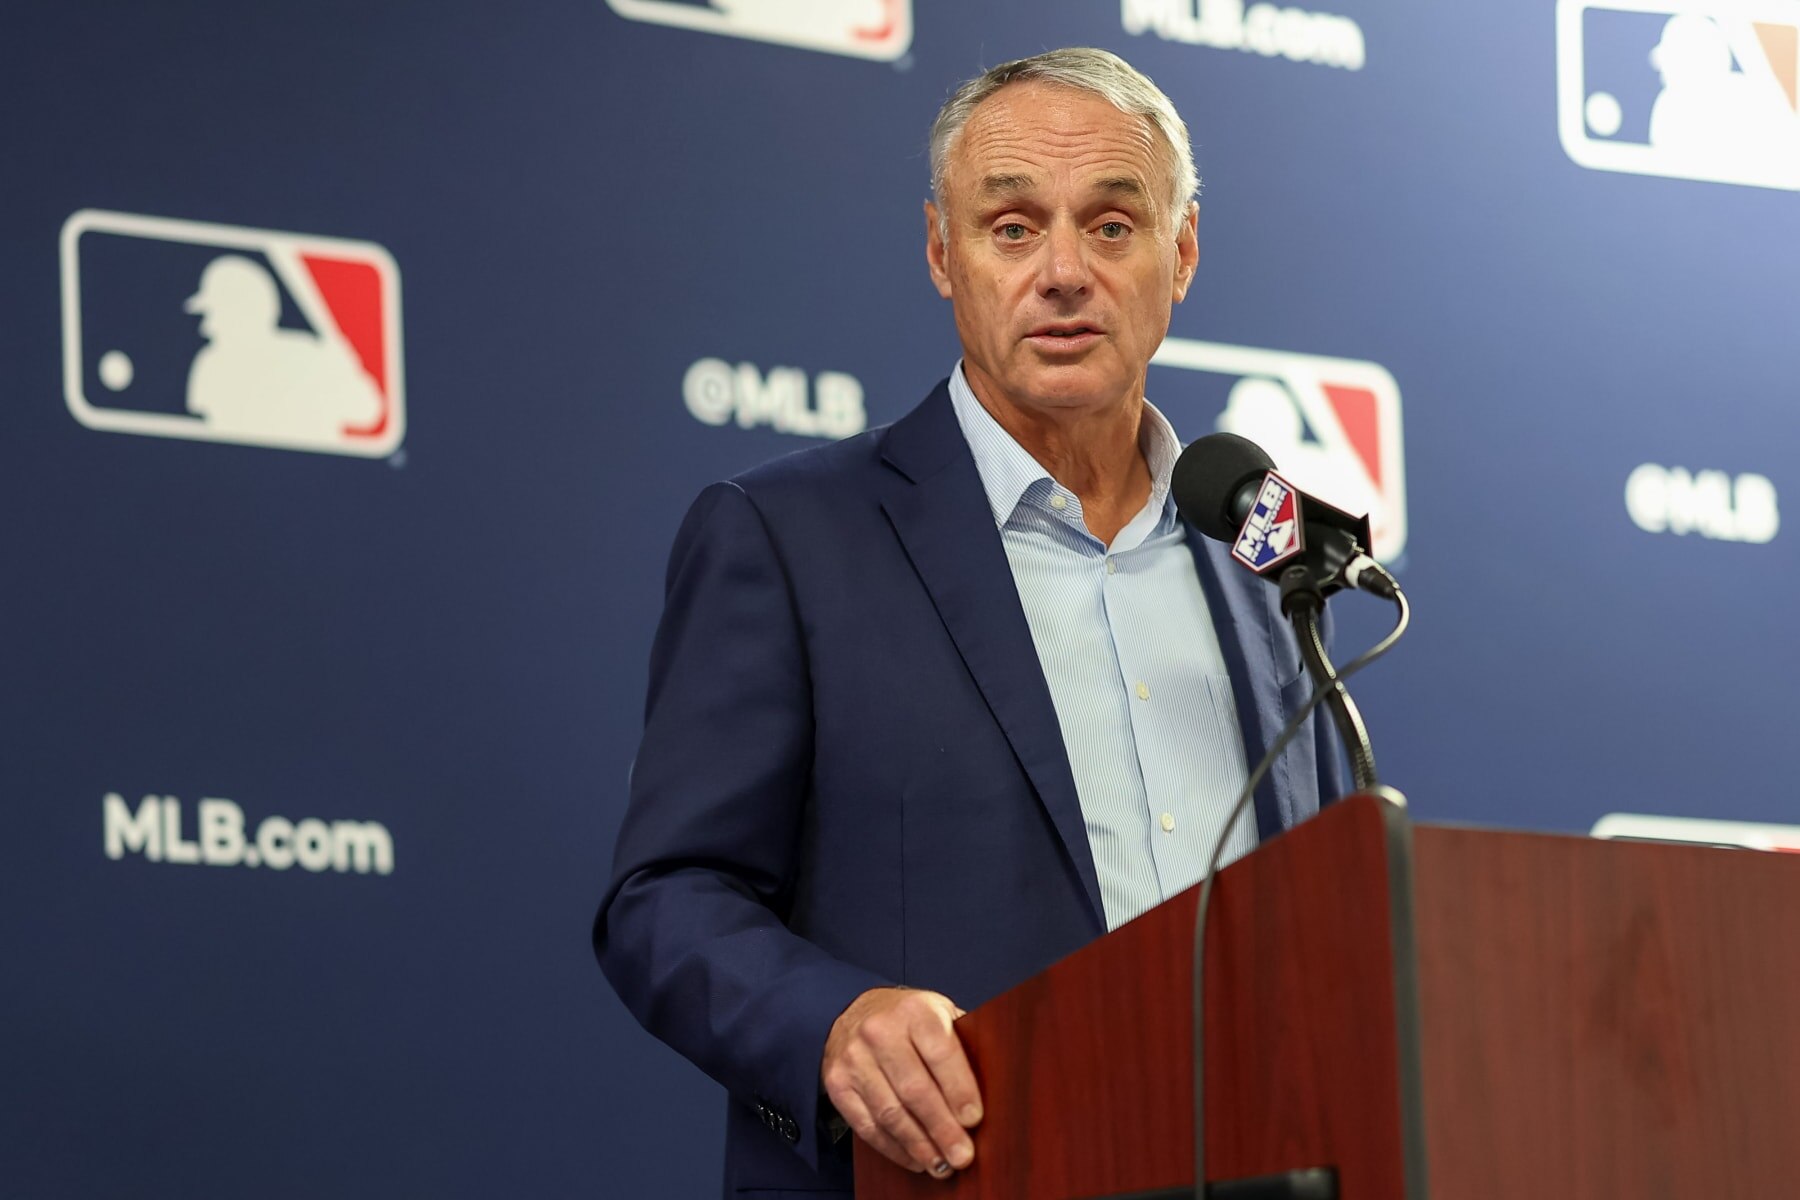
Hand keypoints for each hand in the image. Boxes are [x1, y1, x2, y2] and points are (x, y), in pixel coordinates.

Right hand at [821, 986, 982, 1178]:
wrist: (853, 1011)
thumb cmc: (907, 1019)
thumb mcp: (938, 1013)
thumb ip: (962, 1041)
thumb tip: (997, 1085)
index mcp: (914, 1011)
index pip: (941, 1052)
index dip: (959, 1089)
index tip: (974, 1119)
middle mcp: (880, 1032)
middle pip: (915, 1090)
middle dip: (942, 1128)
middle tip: (962, 1155)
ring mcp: (854, 1058)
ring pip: (890, 1113)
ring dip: (919, 1145)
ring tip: (941, 1164)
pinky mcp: (838, 1084)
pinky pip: (867, 1126)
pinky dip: (893, 1148)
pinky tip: (914, 1158)